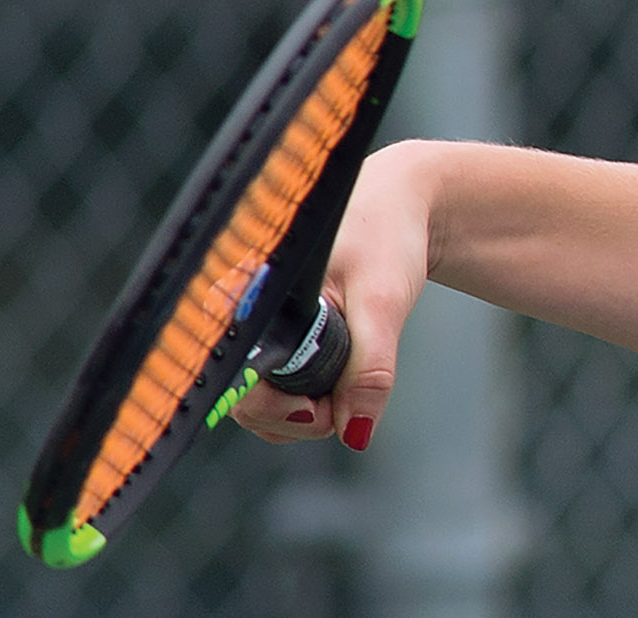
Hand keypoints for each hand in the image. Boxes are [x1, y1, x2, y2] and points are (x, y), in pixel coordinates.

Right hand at [229, 142, 436, 452]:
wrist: (401, 202)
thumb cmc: (386, 236)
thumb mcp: (384, 302)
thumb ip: (370, 370)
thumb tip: (356, 435)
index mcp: (244, 293)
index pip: (236, 380)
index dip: (277, 410)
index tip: (321, 414)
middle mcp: (236, 310)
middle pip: (245, 401)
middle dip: (297, 419)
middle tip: (347, 411)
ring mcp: (251, 325)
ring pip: (259, 402)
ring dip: (302, 414)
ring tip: (348, 396)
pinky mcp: (270, 333)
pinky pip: (273, 388)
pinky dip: (304, 400)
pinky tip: (338, 389)